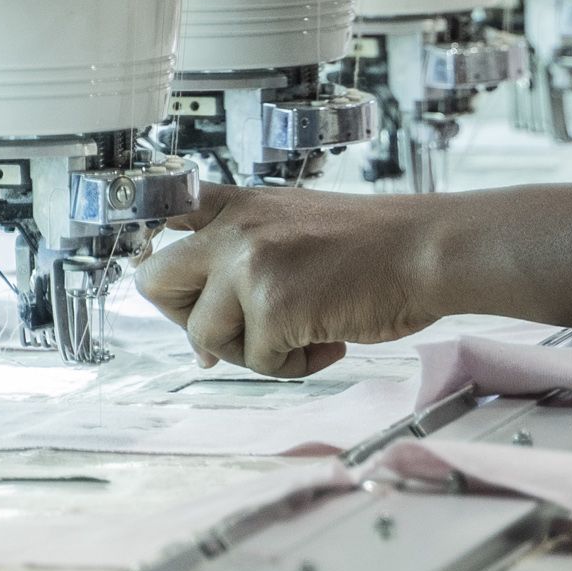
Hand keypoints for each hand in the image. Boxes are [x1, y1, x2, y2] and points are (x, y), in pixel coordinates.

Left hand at [135, 183, 453, 375]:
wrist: (426, 250)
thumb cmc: (374, 246)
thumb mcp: (296, 223)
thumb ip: (245, 259)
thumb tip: (200, 344)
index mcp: (238, 205)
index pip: (163, 211)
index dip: (147, 243)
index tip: (145, 262)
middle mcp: (233, 229)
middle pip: (153, 283)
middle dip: (187, 318)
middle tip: (239, 328)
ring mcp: (249, 267)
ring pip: (203, 338)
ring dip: (251, 352)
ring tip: (303, 334)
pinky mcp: (273, 308)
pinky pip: (260, 363)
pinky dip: (296, 365)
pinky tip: (331, 339)